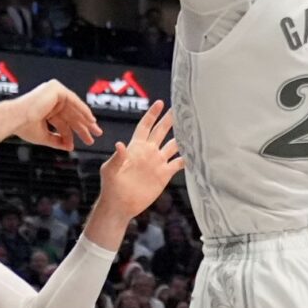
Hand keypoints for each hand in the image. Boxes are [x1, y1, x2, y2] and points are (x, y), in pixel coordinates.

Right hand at [6, 80, 99, 152]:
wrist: (15, 118)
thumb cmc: (23, 127)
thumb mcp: (43, 136)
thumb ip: (57, 140)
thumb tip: (69, 147)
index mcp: (45, 110)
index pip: (63, 122)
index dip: (74, 133)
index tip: (83, 143)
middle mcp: (49, 100)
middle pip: (71, 115)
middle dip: (84, 126)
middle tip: (95, 135)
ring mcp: (52, 92)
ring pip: (74, 108)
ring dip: (86, 119)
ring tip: (96, 129)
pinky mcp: (55, 89)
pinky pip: (73, 100)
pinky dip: (83, 110)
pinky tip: (91, 120)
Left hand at [93, 102, 183, 219]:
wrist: (120, 205)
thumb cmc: (110, 186)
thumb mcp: (110, 170)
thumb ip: (117, 157)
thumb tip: (119, 144)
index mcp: (135, 147)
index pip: (145, 126)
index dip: (152, 114)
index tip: (160, 103)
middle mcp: (148, 152)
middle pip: (161, 131)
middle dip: (170, 119)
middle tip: (180, 108)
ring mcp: (157, 162)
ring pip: (173, 145)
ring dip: (182, 137)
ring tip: (193, 127)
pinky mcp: (164, 174)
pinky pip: (178, 163)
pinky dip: (187, 158)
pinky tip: (196, 152)